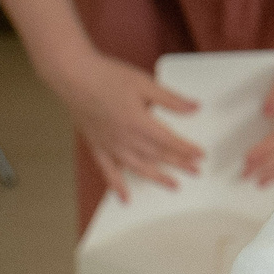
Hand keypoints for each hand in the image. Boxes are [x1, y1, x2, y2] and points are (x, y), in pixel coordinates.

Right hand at [49, 49, 200, 199]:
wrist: (73, 75)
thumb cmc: (107, 76)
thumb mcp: (145, 83)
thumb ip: (170, 99)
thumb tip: (194, 108)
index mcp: (139, 122)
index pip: (169, 141)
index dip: (187, 150)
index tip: (200, 156)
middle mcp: (125, 138)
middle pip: (157, 156)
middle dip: (179, 164)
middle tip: (195, 171)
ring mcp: (110, 145)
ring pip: (138, 167)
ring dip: (157, 178)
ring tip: (173, 186)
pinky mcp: (97, 145)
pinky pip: (108, 171)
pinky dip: (117, 185)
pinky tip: (125, 197)